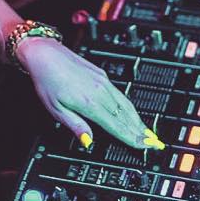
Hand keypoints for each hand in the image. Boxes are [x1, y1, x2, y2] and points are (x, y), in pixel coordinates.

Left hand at [16, 38, 162, 149]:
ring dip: (138, 120)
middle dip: (140, 131)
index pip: (116, 126)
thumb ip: (74, 125)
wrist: (45, 54)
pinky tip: (132, 113)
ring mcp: (102, 83)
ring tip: (147, 132)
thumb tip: (88, 141)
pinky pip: (121, 95)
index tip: (144, 146)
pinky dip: (129, 107)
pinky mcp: (102, 76)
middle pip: (125, 116)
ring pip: (126, 105)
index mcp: (89, 103)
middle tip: (153, 143)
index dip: (131, 138)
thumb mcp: (55, 108)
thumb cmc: (47, 80)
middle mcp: (100, 92)